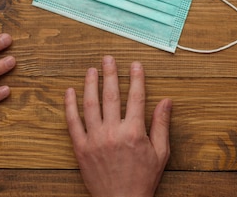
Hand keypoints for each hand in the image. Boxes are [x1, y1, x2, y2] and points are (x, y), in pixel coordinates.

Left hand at [65, 56, 171, 196]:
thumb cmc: (143, 179)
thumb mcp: (160, 153)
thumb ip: (162, 125)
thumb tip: (166, 101)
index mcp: (134, 132)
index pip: (136, 98)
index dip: (136, 78)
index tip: (135, 64)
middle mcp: (113, 132)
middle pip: (111, 96)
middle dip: (110, 74)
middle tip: (108, 59)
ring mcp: (95, 140)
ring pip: (90, 105)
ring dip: (90, 84)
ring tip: (91, 70)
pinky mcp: (81, 148)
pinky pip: (73, 123)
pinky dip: (70, 106)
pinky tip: (70, 92)